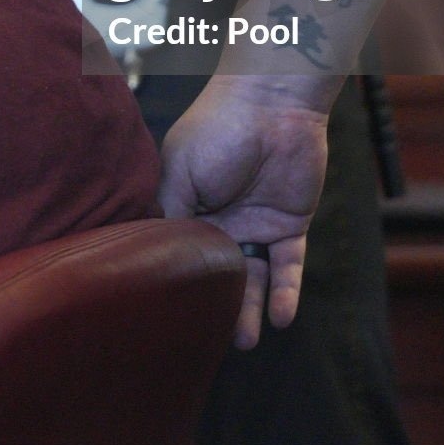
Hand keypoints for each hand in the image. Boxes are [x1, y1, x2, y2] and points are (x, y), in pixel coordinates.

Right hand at [158, 76, 329, 347]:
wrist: (273, 102)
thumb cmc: (218, 128)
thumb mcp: (180, 171)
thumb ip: (170, 215)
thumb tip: (154, 256)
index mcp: (186, 205)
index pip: (178, 251)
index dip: (174, 281)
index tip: (164, 316)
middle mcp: (219, 220)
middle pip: (216, 273)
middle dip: (214, 307)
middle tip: (210, 342)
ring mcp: (255, 223)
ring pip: (253, 277)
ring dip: (251, 309)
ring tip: (246, 342)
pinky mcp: (289, 223)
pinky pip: (288, 265)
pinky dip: (287, 292)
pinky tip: (282, 317)